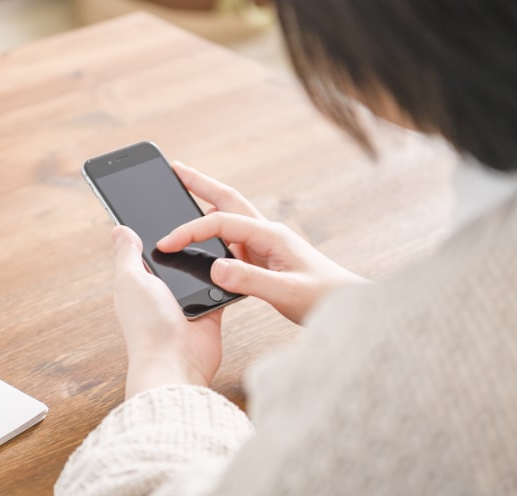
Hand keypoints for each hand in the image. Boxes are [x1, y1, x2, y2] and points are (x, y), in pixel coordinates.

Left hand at [111, 225, 224, 398]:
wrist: (177, 362)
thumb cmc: (148, 326)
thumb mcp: (130, 280)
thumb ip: (127, 254)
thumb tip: (120, 229)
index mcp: (139, 282)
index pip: (145, 249)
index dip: (153, 229)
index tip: (164, 205)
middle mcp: (162, 290)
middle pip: (176, 255)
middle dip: (186, 240)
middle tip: (199, 213)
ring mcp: (186, 300)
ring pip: (199, 268)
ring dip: (206, 257)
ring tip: (218, 231)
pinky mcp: (209, 309)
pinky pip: (219, 285)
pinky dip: (224, 275)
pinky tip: (230, 258)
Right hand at [157, 162, 367, 324]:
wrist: (350, 305)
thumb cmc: (325, 297)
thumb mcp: (286, 292)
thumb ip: (250, 280)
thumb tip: (215, 268)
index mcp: (271, 235)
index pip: (220, 223)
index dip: (190, 230)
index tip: (166, 242)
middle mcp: (268, 233)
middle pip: (227, 200)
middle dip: (199, 184)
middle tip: (175, 169)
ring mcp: (267, 244)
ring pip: (230, 216)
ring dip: (206, 202)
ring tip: (184, 192)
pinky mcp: (266, 258)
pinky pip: (234, 239)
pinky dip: (215, 230)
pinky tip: (205, 237)